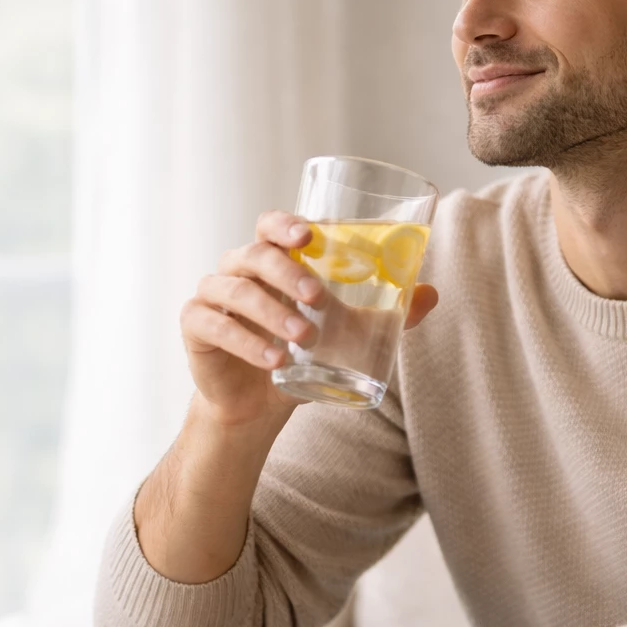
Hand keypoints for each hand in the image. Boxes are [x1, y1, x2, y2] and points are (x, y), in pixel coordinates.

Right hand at [180, 210, 437, 426]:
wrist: (258, 403)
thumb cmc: (301, 354)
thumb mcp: (346, 334)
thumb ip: (386, 314)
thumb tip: (431, 295)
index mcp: (272, 260)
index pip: (270, 225)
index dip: (285, 223)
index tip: (308, 234)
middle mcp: (238, 269)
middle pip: (255, 253)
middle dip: (287, 273)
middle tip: (318, 300)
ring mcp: (212, 295)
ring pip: (236, 289)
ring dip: (271, 312)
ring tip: (302, 338)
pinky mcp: (196, 327)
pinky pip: (214, 325)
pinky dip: (244, 340)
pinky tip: (271, 359)